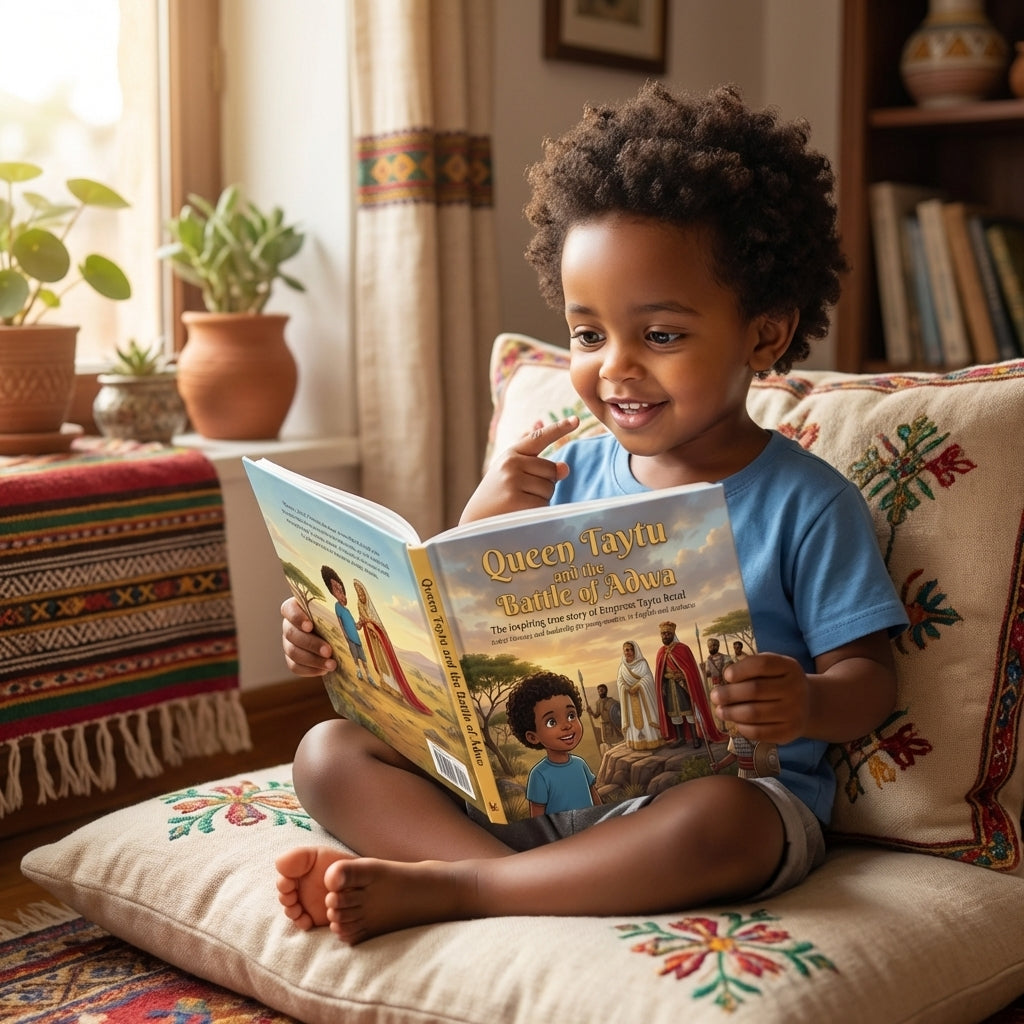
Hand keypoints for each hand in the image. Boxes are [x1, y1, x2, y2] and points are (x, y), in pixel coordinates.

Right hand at [281, 595, 336, 675]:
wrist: (340, 635)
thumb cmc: (340, 616)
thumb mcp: (341, 609)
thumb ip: (341, 608)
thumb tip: (358, 612)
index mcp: (297, 608)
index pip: (289, 609)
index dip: (296, 617)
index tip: (309, 626)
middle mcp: (289, 625)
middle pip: (291, 634)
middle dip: (311, 644)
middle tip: (328, 651)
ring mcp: (289, 643)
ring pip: (293, 652)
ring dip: (313, 660)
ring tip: (331, 665)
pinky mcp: (292, 659)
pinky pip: (295, 666)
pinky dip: (310, 670)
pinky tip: (324, 671)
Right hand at [460, 416, 578, 523]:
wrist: (474, 520)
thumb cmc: (497, 495)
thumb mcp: (510, 472)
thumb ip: (537, 465)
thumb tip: (564, 467)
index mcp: (510, 454)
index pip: (538, 438)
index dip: (559, 428)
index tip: (576, 420)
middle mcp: (511, 463)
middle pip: (551, 469)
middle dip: (545, 483)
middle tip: (523, 493)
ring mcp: (513, 481)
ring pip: (549, 488)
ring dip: (541, 499)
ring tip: (520, 503)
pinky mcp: (516, 500)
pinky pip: (544, 504)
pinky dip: (538, 512)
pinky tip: (521, 512)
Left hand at [710, 653, 809, 745]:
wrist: (808, 704)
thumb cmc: (780, 682)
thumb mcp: (773, 667)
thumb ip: (753, 667)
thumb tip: (725, 678)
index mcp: (790, 667)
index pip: (763, 665)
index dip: (741, 669)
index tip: (726, 675)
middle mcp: (795, 689)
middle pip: (755, 690)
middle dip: (729, 694)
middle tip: (715, 696)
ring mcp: (794, 712)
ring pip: (754, 713)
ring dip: (731, 713)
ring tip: (720, 711)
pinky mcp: (789, 732)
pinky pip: (760, 732)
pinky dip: (742, 728)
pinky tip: (736, 722)